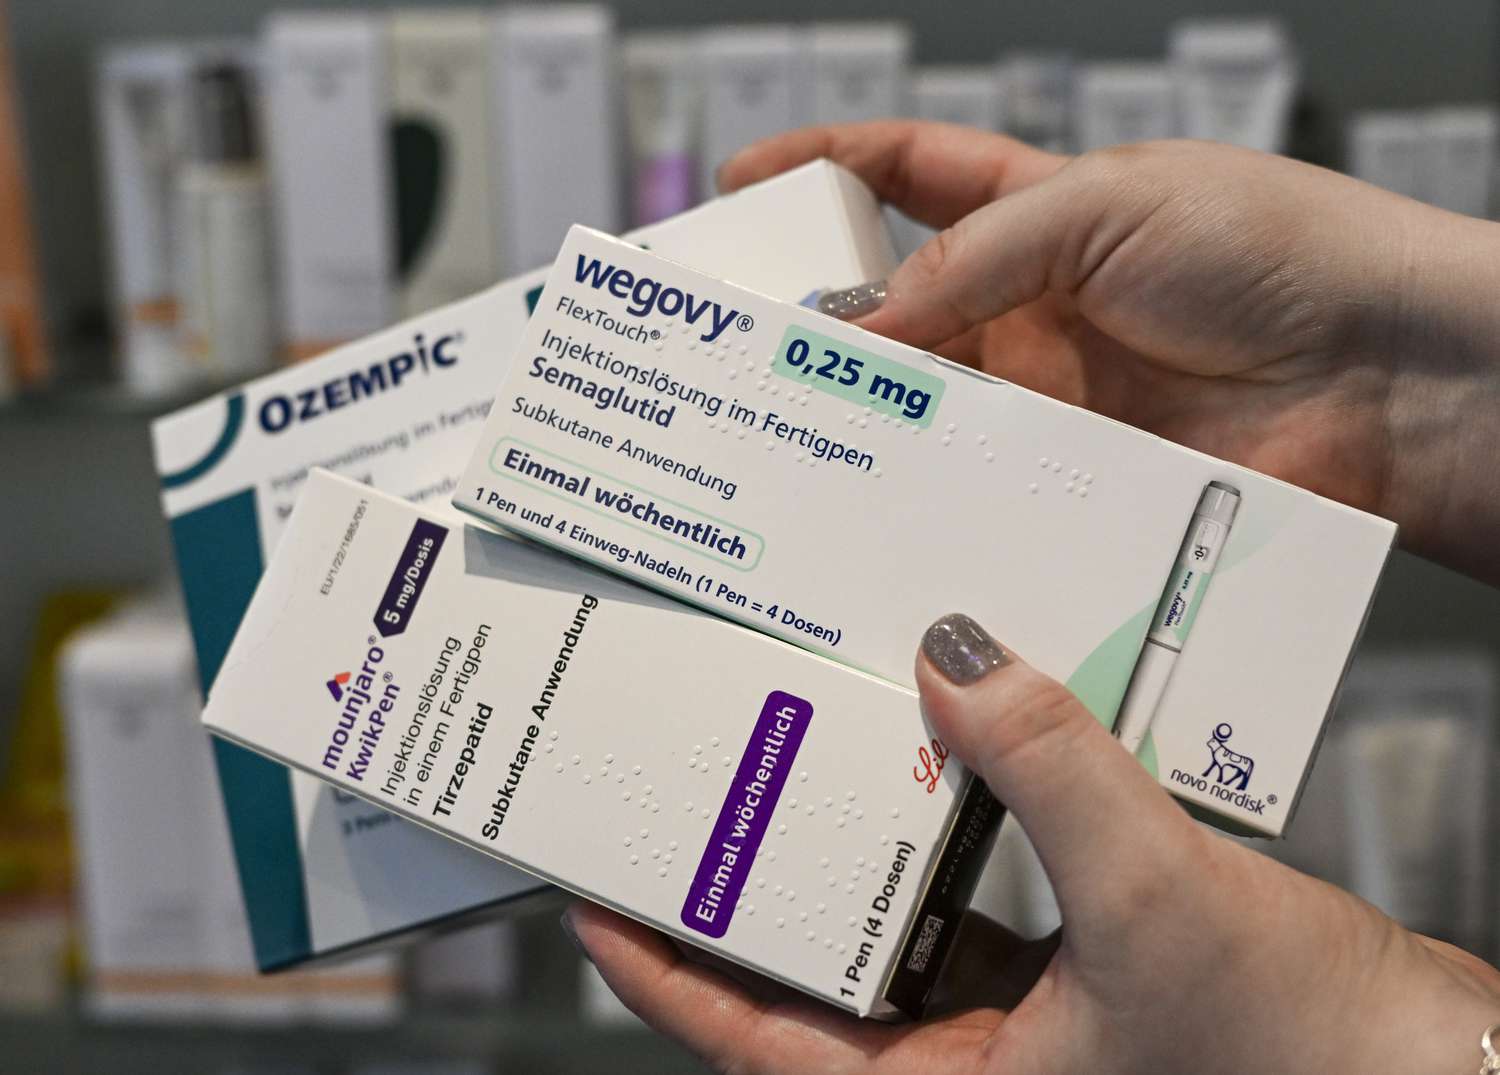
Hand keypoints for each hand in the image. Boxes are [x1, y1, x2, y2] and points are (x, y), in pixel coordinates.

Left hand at [566, 614, 1499, 1073]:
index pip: (751, 1036)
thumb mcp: (1157, 901)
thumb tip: (962, 656)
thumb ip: (1051, 767)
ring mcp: (1018, 1031)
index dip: (658, 966)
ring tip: (796, 760)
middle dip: (745, 887)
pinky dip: (949, 839)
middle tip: (686, 793)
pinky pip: (974, 907)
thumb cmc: (1313, 1061)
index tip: (590, 892)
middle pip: (807, 976)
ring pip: (890, 934)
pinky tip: (941, 768)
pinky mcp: (1075, 984)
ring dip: (848, 850)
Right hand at [720, 123, 1499, 584]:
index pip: (915, 175)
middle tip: (752, 342)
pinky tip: (884, 492)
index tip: (748, 182)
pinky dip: (930, 487)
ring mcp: (1052, 399)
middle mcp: (1037, 310)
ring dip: (868, 413)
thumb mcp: (1109, 208)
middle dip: (825, 318)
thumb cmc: (1282, 252)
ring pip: (928, 405)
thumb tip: (866, 316)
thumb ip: (976, 253)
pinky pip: (979, 483)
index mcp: (1047, 213)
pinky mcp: (1072, 479)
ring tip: (793, 423)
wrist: (1389, 376)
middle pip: (902, 308)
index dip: (829, 168)